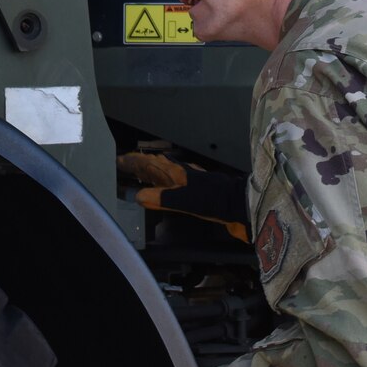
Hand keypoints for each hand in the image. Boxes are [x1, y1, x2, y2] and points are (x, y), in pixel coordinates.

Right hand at [118, 151, 248, 242]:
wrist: (245, 206)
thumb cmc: (217, 200)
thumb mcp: (187, 200)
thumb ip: (163, 197)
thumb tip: (139, 196)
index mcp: (180, 173)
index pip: (152, 164)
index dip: (136, 162)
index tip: (121, 160)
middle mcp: (186, 175)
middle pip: (159, 167)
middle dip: (143, 165)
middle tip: (127, 166)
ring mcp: (195, 184)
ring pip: (169, 176)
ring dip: (154, 174)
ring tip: (142, 176)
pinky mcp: (203, 195)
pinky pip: (178, 186)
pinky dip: (167, 186)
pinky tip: (169, 191)